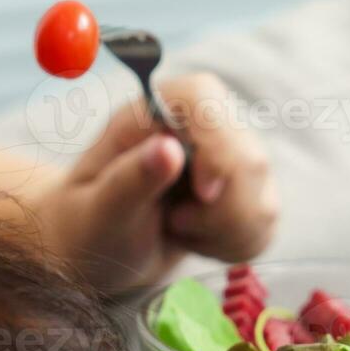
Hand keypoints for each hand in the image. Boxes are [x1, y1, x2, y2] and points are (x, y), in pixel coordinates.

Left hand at [35, 73, 279, 294]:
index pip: (205, 97)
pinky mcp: (246, 194)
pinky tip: (196, 240)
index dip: (217, 143)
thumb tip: (168, 148)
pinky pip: (265, 225)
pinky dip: (231, 246)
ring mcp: (229, 160)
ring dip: (221, 234)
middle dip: (217, 211)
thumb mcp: (98, 209)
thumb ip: (131, 179)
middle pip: (248, 157)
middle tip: (174, 224)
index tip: (203, 192)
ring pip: (263, 199)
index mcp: (153, 111)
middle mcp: (198, 127)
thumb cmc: (85, 224)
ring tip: (177, 230)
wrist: (96, 253)